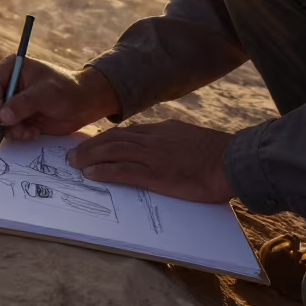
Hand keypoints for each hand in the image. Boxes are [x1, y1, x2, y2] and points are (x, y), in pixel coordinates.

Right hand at [0, 57, 118, 140]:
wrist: (83, 105)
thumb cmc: (67, 91)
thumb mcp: (47, 93)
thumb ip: (24, 103)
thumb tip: (2, 116)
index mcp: (11, 68)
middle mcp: (7, 83)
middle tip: (16, 129)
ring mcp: (10, 101)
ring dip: (9, 129)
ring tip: (29, 131)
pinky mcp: (16, 117)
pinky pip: (5, 129)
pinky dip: (16, 134)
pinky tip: (32, 132)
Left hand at [66, 120, 235, 203]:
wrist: (233, 160)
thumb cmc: (217, 153)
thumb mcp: (189, 137)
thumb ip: (171, 139)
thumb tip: (161, 145)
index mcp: (161, 130)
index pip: (126, 132)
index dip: (105, 138)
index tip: (91, 144)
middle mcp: (153, 140)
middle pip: (113, 139)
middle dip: (90, 147)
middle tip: (72, 154)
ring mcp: (154, 156)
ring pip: (113, 152)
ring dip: (90, 157)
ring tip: (74, 163)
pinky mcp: (157, 174)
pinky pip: (124, 171)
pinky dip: (104, 172)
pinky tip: (91, 174)